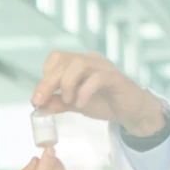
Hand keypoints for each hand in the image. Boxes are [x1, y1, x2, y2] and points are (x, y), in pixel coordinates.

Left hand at [31, 51, 163, 135]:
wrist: (131, 111)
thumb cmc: (104, 103)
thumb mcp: (75, 104)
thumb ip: (58, 103)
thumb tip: (40, 105)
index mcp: (79, 63)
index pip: (56, 58)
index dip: (45, 75)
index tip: (39, 97)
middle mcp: (91, 60)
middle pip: (63, 61)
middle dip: (47, 83)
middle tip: (39, 102)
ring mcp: (104, 67)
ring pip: (79, 64)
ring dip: (66, 84)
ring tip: (67, 101)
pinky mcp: (115, 78)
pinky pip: (97, 78)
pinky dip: (84, 92)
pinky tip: (81, 105)